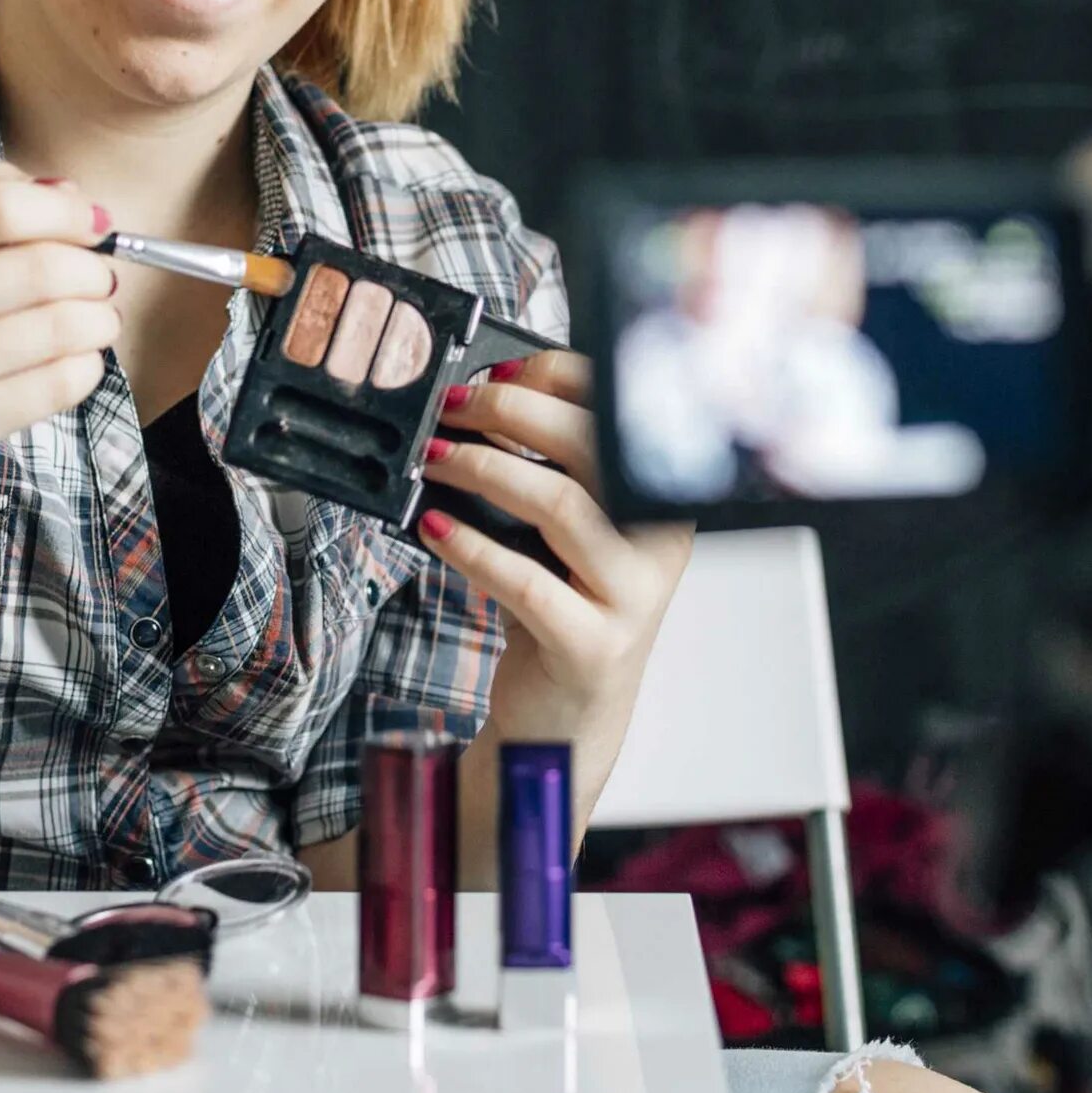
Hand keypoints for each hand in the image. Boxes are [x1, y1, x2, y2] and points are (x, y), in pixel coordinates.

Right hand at [0, 160, 119, 524]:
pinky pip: (54, 385)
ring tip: (95, 314)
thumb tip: (67, 193)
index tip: (90, 218)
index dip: (65, 210)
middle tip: (99, 273)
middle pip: (41, 267)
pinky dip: (84, 365)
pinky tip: (74, 357)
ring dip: (97, 316)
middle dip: (91, 267)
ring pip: (59, 327)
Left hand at [419, 351, 692, 824]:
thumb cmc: (558, 609)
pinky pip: (525, 581)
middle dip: (511, 413)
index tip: (496, 373)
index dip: (556, 378)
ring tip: (434, 461)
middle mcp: (659, 543)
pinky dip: (470, 546)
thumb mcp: (561, 535)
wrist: (565, 720)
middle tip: (451, 410)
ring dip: (484, 471)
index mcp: (658, 502)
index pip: (618, 412)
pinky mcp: (591, 645)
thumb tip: (479, 403)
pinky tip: (432, 527)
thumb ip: (544, 473)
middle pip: (590, 447)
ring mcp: (631, 597)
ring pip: (561, 506)